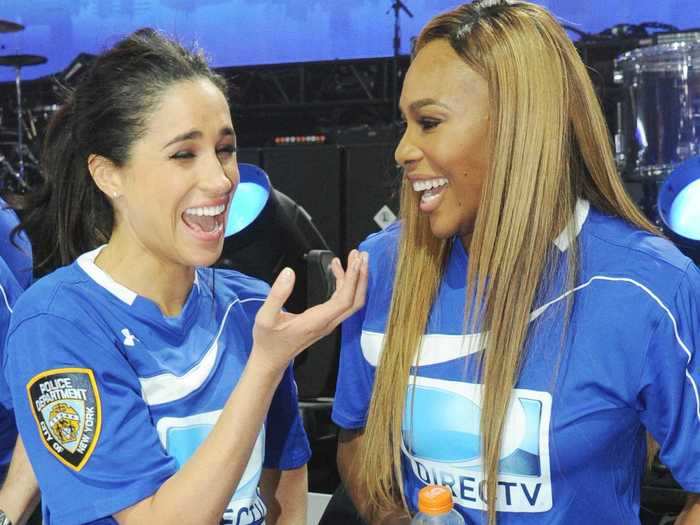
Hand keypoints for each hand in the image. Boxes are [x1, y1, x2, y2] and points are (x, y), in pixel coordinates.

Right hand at [251, 249, 367, 372]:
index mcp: (316, 321)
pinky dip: (344, 285)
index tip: (355, 261)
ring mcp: (329, 323)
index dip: (353, 279)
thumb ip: (277, 295)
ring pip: (351, 302)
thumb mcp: (265, 317)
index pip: (344, 300)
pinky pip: (342, 302)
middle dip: (361, 277)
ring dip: (355, 280)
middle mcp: (328, 323)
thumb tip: (288, 273)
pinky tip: (337, 271)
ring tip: (353, 259)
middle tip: (361, 255)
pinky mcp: (326, 321)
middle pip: (355, 301)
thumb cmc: (268, 341)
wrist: (271, 360)